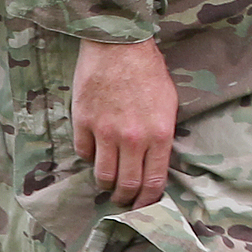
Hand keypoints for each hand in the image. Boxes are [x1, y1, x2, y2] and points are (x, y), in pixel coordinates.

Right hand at [72, 36, 176, 208]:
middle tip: (123, 200)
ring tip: (107, 183)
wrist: (118, 44)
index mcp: (159, 134)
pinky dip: (89, 158)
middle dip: (125, 199)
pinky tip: (94, 153)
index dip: (147, 201)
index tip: (143, 206)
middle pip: (126, 184)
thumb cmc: (148, 71)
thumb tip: (154, 162)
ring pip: (102, 175)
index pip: (153, 182)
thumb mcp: (168, 104)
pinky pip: (84, 153)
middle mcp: (132, 138)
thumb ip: (162, 136)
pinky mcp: (83, 121)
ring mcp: (105, 131)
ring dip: (105, 184)